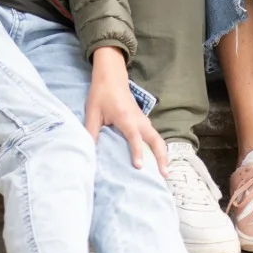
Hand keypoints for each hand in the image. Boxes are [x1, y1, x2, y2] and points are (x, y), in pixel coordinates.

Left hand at [84, 47, 168, 174]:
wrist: (111, 77)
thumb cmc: (101, 94)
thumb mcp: (92, 113)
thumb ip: (91, 132)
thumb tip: (88, 152)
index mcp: (126, 117)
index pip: (134, 137)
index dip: (137, 152)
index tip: (139, 167)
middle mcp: (139, 120)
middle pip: (156, 140)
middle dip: (162, 157)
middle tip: (164, 175)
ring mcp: (143, 120)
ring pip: (157, 138)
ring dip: (162, 154)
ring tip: (164, 172)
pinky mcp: (143, 120)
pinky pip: (154, 136)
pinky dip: (158, 148)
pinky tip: (157, 160)